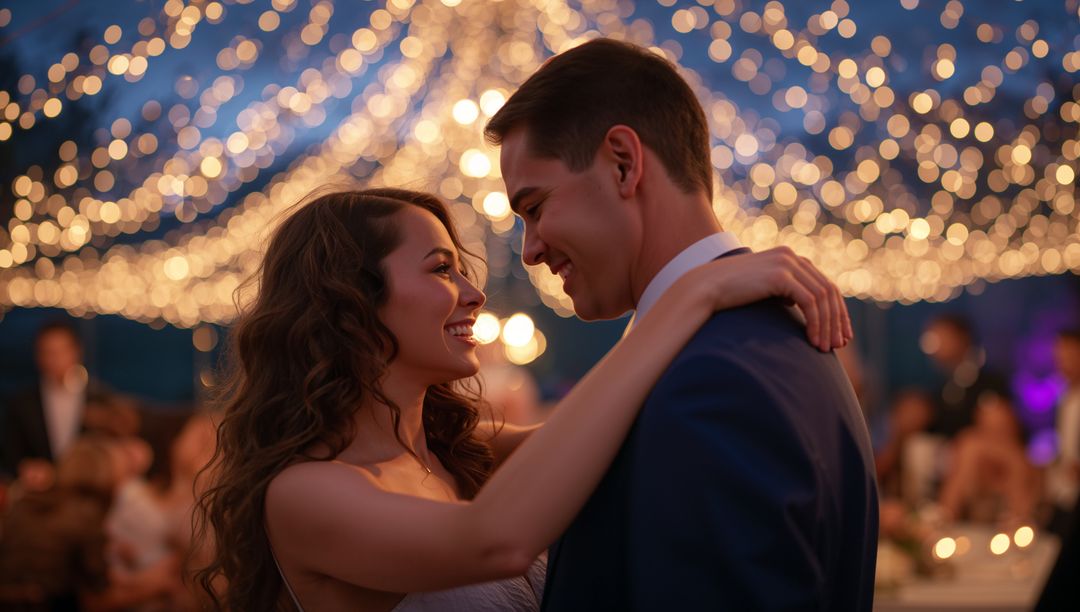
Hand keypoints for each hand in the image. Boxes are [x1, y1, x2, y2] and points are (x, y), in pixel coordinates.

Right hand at [685, 246, 852, 351]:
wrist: (705, 288)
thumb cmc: (730, 294)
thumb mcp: (763, 291)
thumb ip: (783, 293)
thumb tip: (801, 306)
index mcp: (789, 258)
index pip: (825, 284)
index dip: (836, 311)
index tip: (840, 334)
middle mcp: (791, 256)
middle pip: (828, 290)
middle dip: (836, 320)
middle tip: (838, 345)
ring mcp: (787, 263)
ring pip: (822, 297)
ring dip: (827, 326)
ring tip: (825, 349)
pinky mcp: (780, 275)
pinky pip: (810, 301)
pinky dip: (816, 323)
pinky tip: (813, 341)